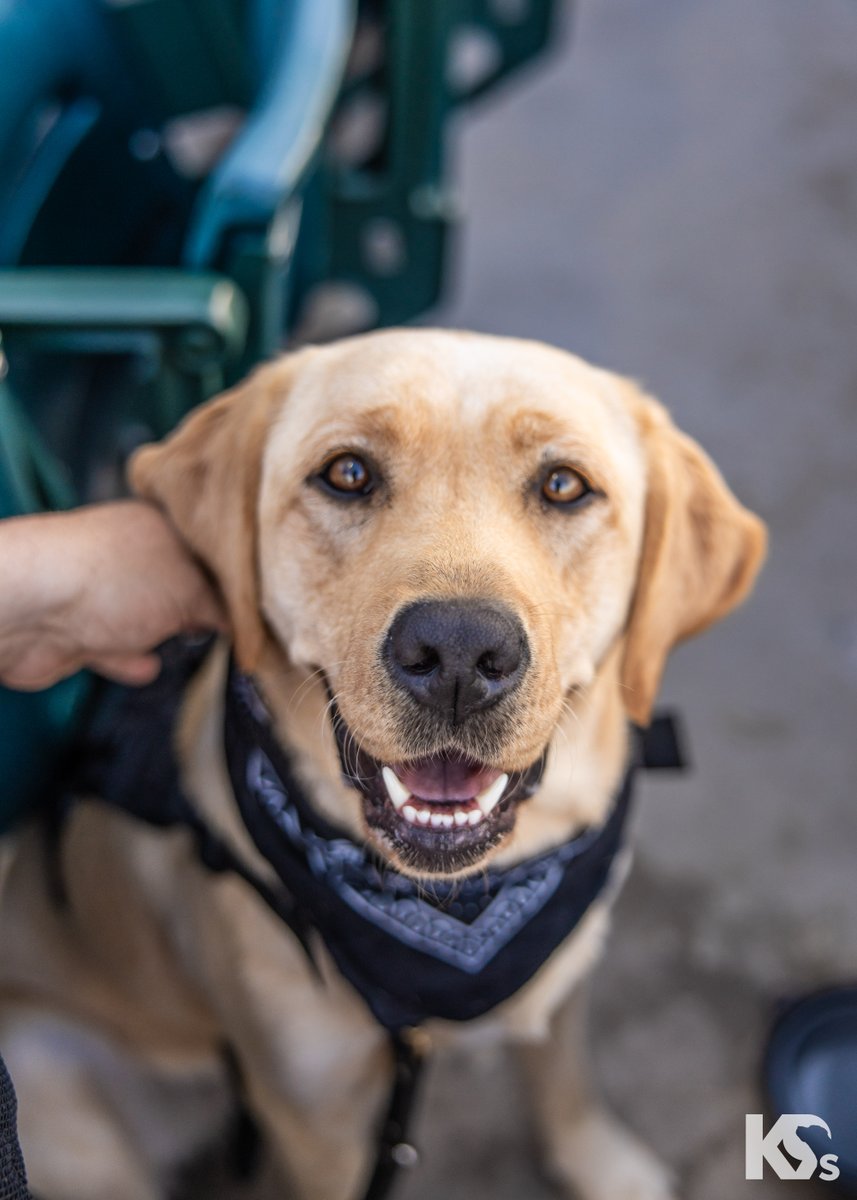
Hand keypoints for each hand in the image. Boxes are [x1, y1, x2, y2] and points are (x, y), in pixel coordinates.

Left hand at [0, 502, 226, 689]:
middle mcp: (133, 555)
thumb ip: (223, 609)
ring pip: (148, 616)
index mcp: (163, 526)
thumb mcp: (191, 591)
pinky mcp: (80, 632)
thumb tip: (247, 624)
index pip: (213, 551)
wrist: (29, 608)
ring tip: (197, 644)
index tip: (269, 606)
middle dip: (205, 607)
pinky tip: (147, 667)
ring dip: (166, 631)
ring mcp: (105, 593)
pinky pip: (116, 647)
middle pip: (181, 584)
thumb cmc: (109, 581)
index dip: (239, 578)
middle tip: (241, 631)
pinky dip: (131, 658)